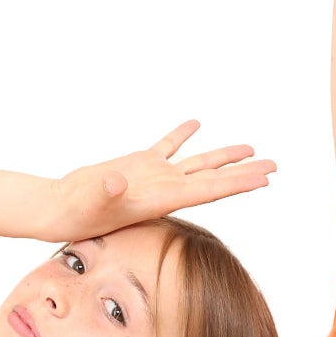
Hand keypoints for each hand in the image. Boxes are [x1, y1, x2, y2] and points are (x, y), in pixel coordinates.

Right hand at [43, 120, 274, 238]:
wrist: (60, 210)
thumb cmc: (76, 211)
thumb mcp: (91, 200)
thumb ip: (107, 191)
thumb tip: (118, 181)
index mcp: (163, 198)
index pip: (210, 189)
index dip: (238, 183)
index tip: (264, 179)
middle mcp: (166, 188)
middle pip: (214, 178)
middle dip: (245, 172)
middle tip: (275, 166)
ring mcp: (155, 176)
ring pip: (198, 163)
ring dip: (224, 156)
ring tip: (252, 148)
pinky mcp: (139, 164)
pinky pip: (166, 146)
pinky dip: (181, 135)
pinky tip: (196, 124)